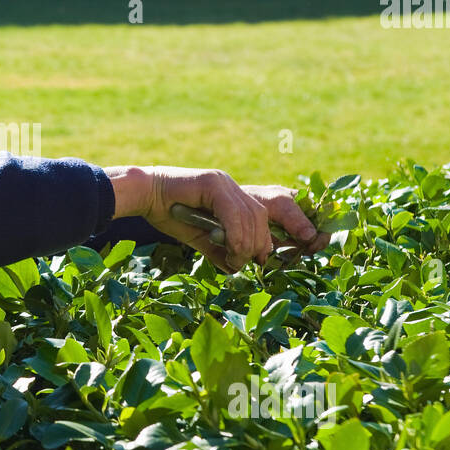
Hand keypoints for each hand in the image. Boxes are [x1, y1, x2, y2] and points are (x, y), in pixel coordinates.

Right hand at [106, 165, 327, 271]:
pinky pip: (234, 213)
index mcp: (236, 197)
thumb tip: (237, 268)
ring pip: (254, 216)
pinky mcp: (212, 182)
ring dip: (248, 244)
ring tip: (236, 260)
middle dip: (266, 242)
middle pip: (268, 214)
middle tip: (251, 261)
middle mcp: (235, 186)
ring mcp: (225, 182)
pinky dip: (235, 235)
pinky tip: (229, 249)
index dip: (296, 224)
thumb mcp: (201, 237)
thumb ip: (222, 249)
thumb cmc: (168, 214)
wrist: (142, 195)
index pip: (276, 208)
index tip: (308, 244)